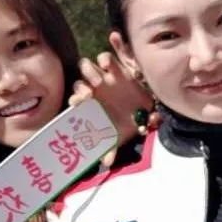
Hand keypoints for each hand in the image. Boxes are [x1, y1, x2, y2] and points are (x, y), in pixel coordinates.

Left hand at [72, 52, 160, 166]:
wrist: (145, 110)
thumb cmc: (128, 123)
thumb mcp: (120, 137)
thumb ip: (112, 148)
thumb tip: (107, 163)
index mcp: (91, 104)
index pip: (76, 97)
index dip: (75, 99)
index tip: (79, 104)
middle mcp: (93, 88)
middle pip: (78, 80)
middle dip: (82, 85)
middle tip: (90, 94)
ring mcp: (103, 76)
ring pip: (87, 66)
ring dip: (90, 71)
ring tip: (100, 79)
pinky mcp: (116, 68)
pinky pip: (105, 58)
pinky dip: (104, 59)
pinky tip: (108, 65)